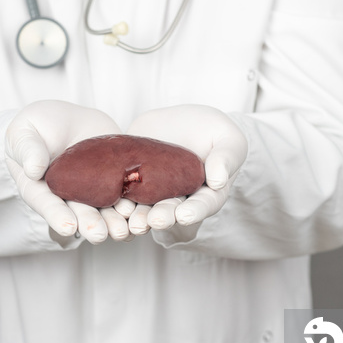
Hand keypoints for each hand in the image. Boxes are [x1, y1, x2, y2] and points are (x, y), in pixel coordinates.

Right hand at [5, 100, 129, 243]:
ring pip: (104, 211)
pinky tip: (142, 214)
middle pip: (79, 214)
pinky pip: (126, 195)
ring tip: (123, 231)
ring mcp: (93, 191)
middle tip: (100, 235)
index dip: (58, 216)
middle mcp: (68, 197)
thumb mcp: (24, 132)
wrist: (68, 120)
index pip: (47, 204)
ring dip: (114, 223)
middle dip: (91, 225)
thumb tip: (33, 169)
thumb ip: (27, 149)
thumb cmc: (37, 126)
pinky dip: (135, 207)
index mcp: (40, 189)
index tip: (68, 227)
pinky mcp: (114, 180)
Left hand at [126, 105, 247, 232]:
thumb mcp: (228, 138)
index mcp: (206, 193)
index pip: (203, 205)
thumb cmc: (211, 130)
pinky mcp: (134, 182)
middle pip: (173, 211)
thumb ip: (226, 157)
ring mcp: (155, 193)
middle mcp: (180, 199)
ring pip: (147, 209)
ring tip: (133, 221)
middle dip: (164, 216)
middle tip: (155, 220)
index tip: (184, 215)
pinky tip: (114, 204)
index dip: (194, 211)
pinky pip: (125, 192)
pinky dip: (120, 201)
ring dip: (140, 217)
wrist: (179, 120)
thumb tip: (218, 181)